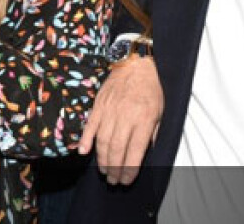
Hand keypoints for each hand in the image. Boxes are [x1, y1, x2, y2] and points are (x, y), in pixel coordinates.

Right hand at [77, 56, 162, 184]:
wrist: (136, 63)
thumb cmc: (150, 88)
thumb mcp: (160, 111)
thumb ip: (153, 133)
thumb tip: (145, 153)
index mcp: (144, 120)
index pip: (135, 151)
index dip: (130, 170)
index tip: (127, 180)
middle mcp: (126, 117)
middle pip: (117, 150)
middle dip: (115, 169)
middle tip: (113, 180)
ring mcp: (110, 110)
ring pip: (102, 141)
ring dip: (102, 160)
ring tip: (104, 171)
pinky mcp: (99, 105)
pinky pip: (90, 125)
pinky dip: (85, 140)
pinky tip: (83, 152)